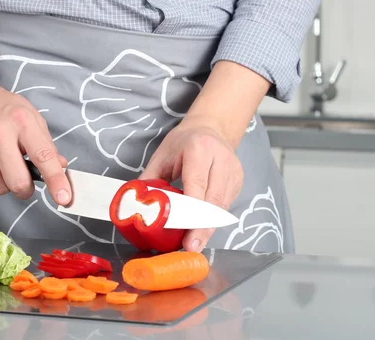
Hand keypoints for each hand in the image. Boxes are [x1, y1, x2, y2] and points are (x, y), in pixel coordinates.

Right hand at [0, 79, 70, 202]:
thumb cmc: (2, 108)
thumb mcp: (31, 117)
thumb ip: (46, 144)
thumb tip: (60, 166)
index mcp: (22, 123)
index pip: (43, 156)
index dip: (56, 180)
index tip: (64, 197)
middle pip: (18, 182)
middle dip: (26, 189)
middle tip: (25, 181)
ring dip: (5, 184)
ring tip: (2, 166)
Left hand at [140, 116, 242, 251]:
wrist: (211, 128)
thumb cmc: (183, 142)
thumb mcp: (161, 156)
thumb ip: (149, 180)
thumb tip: (135, 205)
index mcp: (199, 149)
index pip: (198, 186)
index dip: (193, 214)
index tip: (187, 235)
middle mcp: (221, 159)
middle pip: (213, 201)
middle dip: (202, 228)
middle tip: (190, 246)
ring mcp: (233, 171)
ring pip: (222, 207)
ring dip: (208, 227)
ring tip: (194, 242)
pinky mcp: (238, 181)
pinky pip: (226, 205)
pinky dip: (213, 219)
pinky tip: (202, 228)